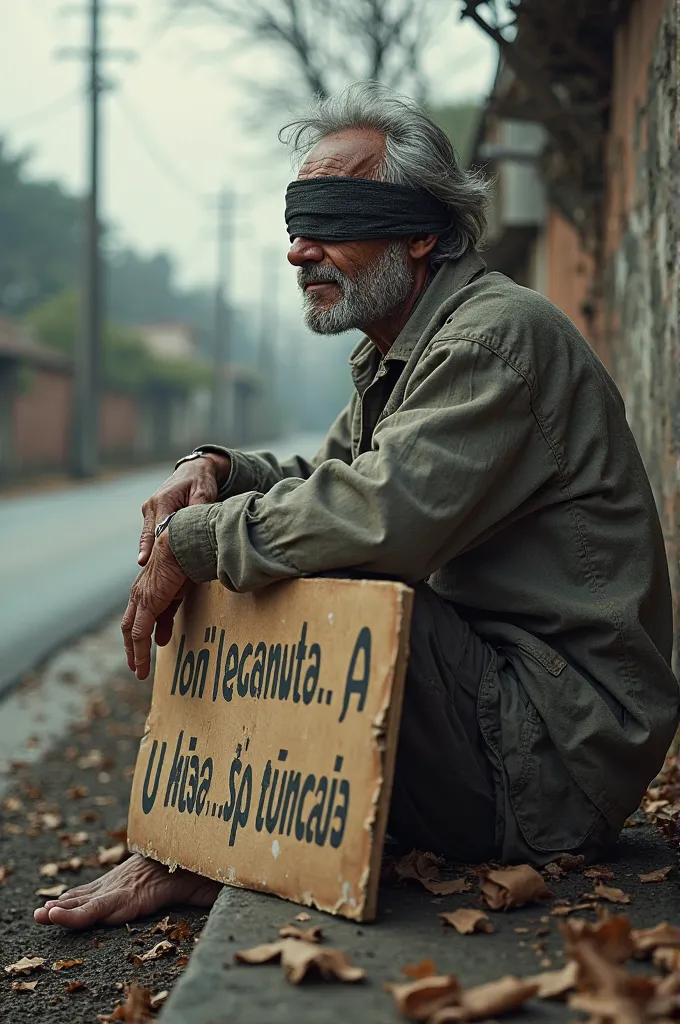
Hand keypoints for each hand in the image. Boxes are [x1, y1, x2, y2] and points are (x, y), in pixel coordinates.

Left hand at [122, 530, 188, 679]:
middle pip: (130, 624)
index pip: (140, 615)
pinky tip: (142, 665)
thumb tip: (164, 638)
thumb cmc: (187, 559)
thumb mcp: (180, 590)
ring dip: (134, 653)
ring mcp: (141, 599)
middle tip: (135, 664)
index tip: (146, 648)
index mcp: (148, 587)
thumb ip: (170, 613)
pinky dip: (139, 651)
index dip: (141, 633)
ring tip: (138, 671)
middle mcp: (139, 593)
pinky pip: (140, 633)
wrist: (184, 542)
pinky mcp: (147, 604)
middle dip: (132, 645)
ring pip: (132, 632)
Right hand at [138, 453, 229, 566]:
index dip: (154, 548)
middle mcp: (151, 506)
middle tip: (147, 575)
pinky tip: (154, 565)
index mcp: (163, 501)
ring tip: (149, 574)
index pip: (157, 530)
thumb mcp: (203, 493)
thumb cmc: (201, 481)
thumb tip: (195, 525)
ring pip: (148, 538)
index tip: (149, 564)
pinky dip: (153, 548)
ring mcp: (149, 510)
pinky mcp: (151, 515)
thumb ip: (197, 509)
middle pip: (148, 537)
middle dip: (148, 556)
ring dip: (150, 554)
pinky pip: (150, 535)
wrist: (194, 470)